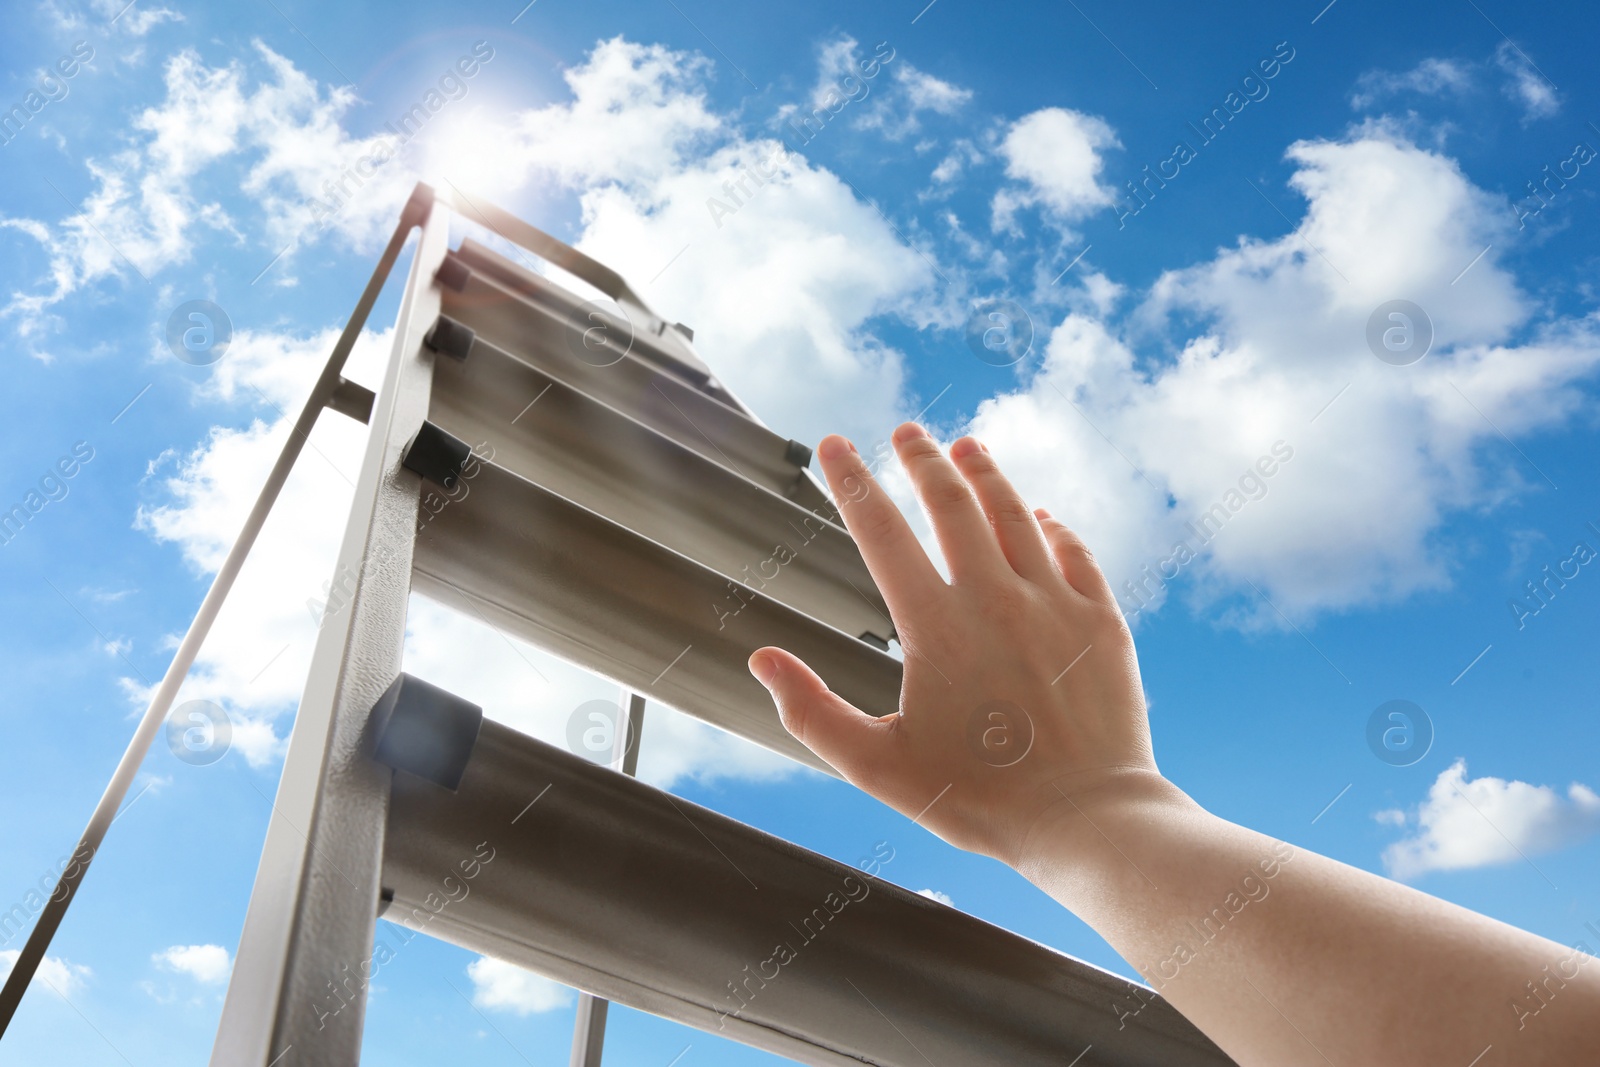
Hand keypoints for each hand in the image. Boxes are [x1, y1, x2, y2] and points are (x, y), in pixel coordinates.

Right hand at [749, 422, 1163, 866]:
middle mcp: (995, 599)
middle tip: (905, 432)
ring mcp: (1054, 604)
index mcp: (934, 627)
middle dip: (921, 459)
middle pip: (951, 503)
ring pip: (1014, 514)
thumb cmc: (979, 801)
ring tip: (966, 447)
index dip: (851, 482)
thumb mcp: (878, 768)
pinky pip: (1073, 552)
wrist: (1087, 819)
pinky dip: (1051, 525)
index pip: (880, 531)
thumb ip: (812, 713)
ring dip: (986, 475)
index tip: (834, 445)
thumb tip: (762, 661)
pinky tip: (1040, 515)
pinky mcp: (1101, 620)